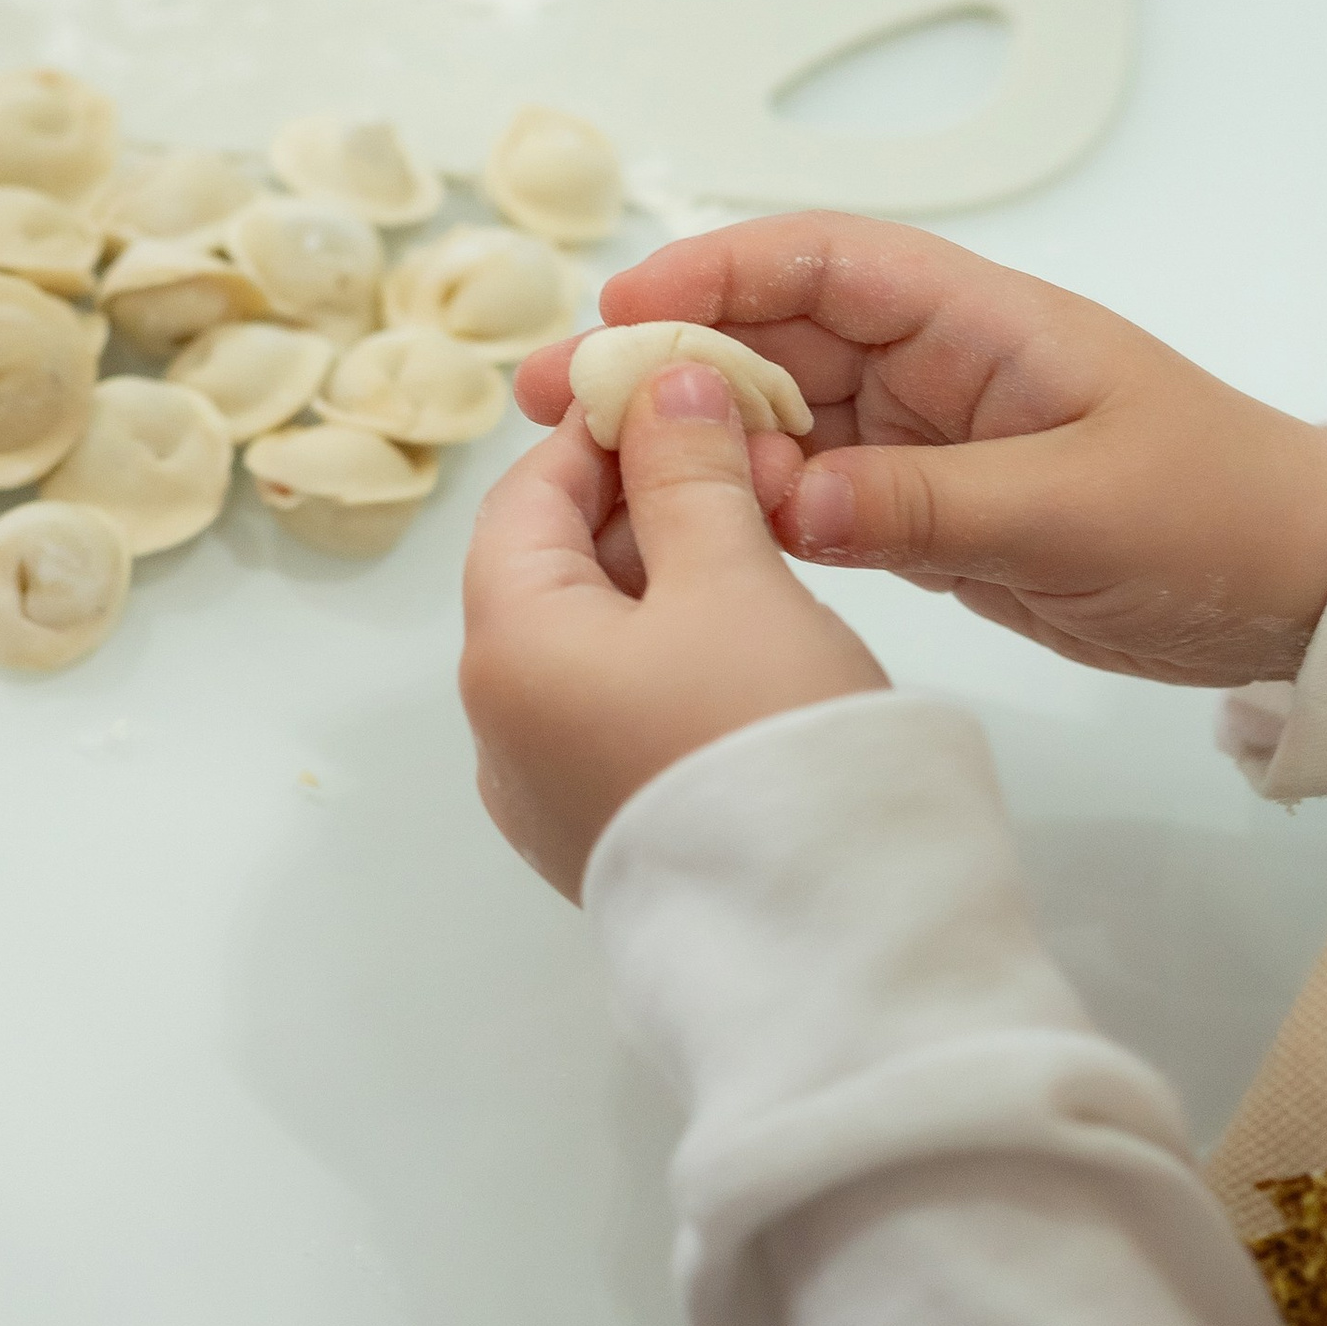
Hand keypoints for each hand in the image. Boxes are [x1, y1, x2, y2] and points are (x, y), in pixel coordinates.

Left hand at [461, 359, 887, 897]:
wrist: (824, 945)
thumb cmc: (767, 745)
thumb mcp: (734, 580)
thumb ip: (692, 472)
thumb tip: (664, 381)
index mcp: (505, 650)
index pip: (525, 499)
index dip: (601, 431)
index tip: (681, 389)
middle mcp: (502, 727)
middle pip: (551, 573)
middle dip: (642, 504)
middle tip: (743, 459)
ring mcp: (549, 792)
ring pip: (590, 645)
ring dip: (663, 579)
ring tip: (760, 538)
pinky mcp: (607, 836)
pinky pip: (616, 715)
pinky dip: (667, 657)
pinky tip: (744, 638)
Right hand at [513, 214, 1326, 689]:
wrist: (1290, 586)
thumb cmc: (1211, 514)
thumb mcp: (1071, 508)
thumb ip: (921, 502)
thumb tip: (780, 496)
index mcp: (979, 321)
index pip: (820, 262)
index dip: (715, 273)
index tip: (623, 314)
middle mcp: (935, 364)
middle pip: (770, 335)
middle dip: (660, 358)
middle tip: (552, 401)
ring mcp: (920, 436)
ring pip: (772, 417)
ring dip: (682, 437)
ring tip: (580, 470)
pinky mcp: (917, 508)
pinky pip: (803, 491)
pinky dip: (738, 505)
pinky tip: (669, 530)